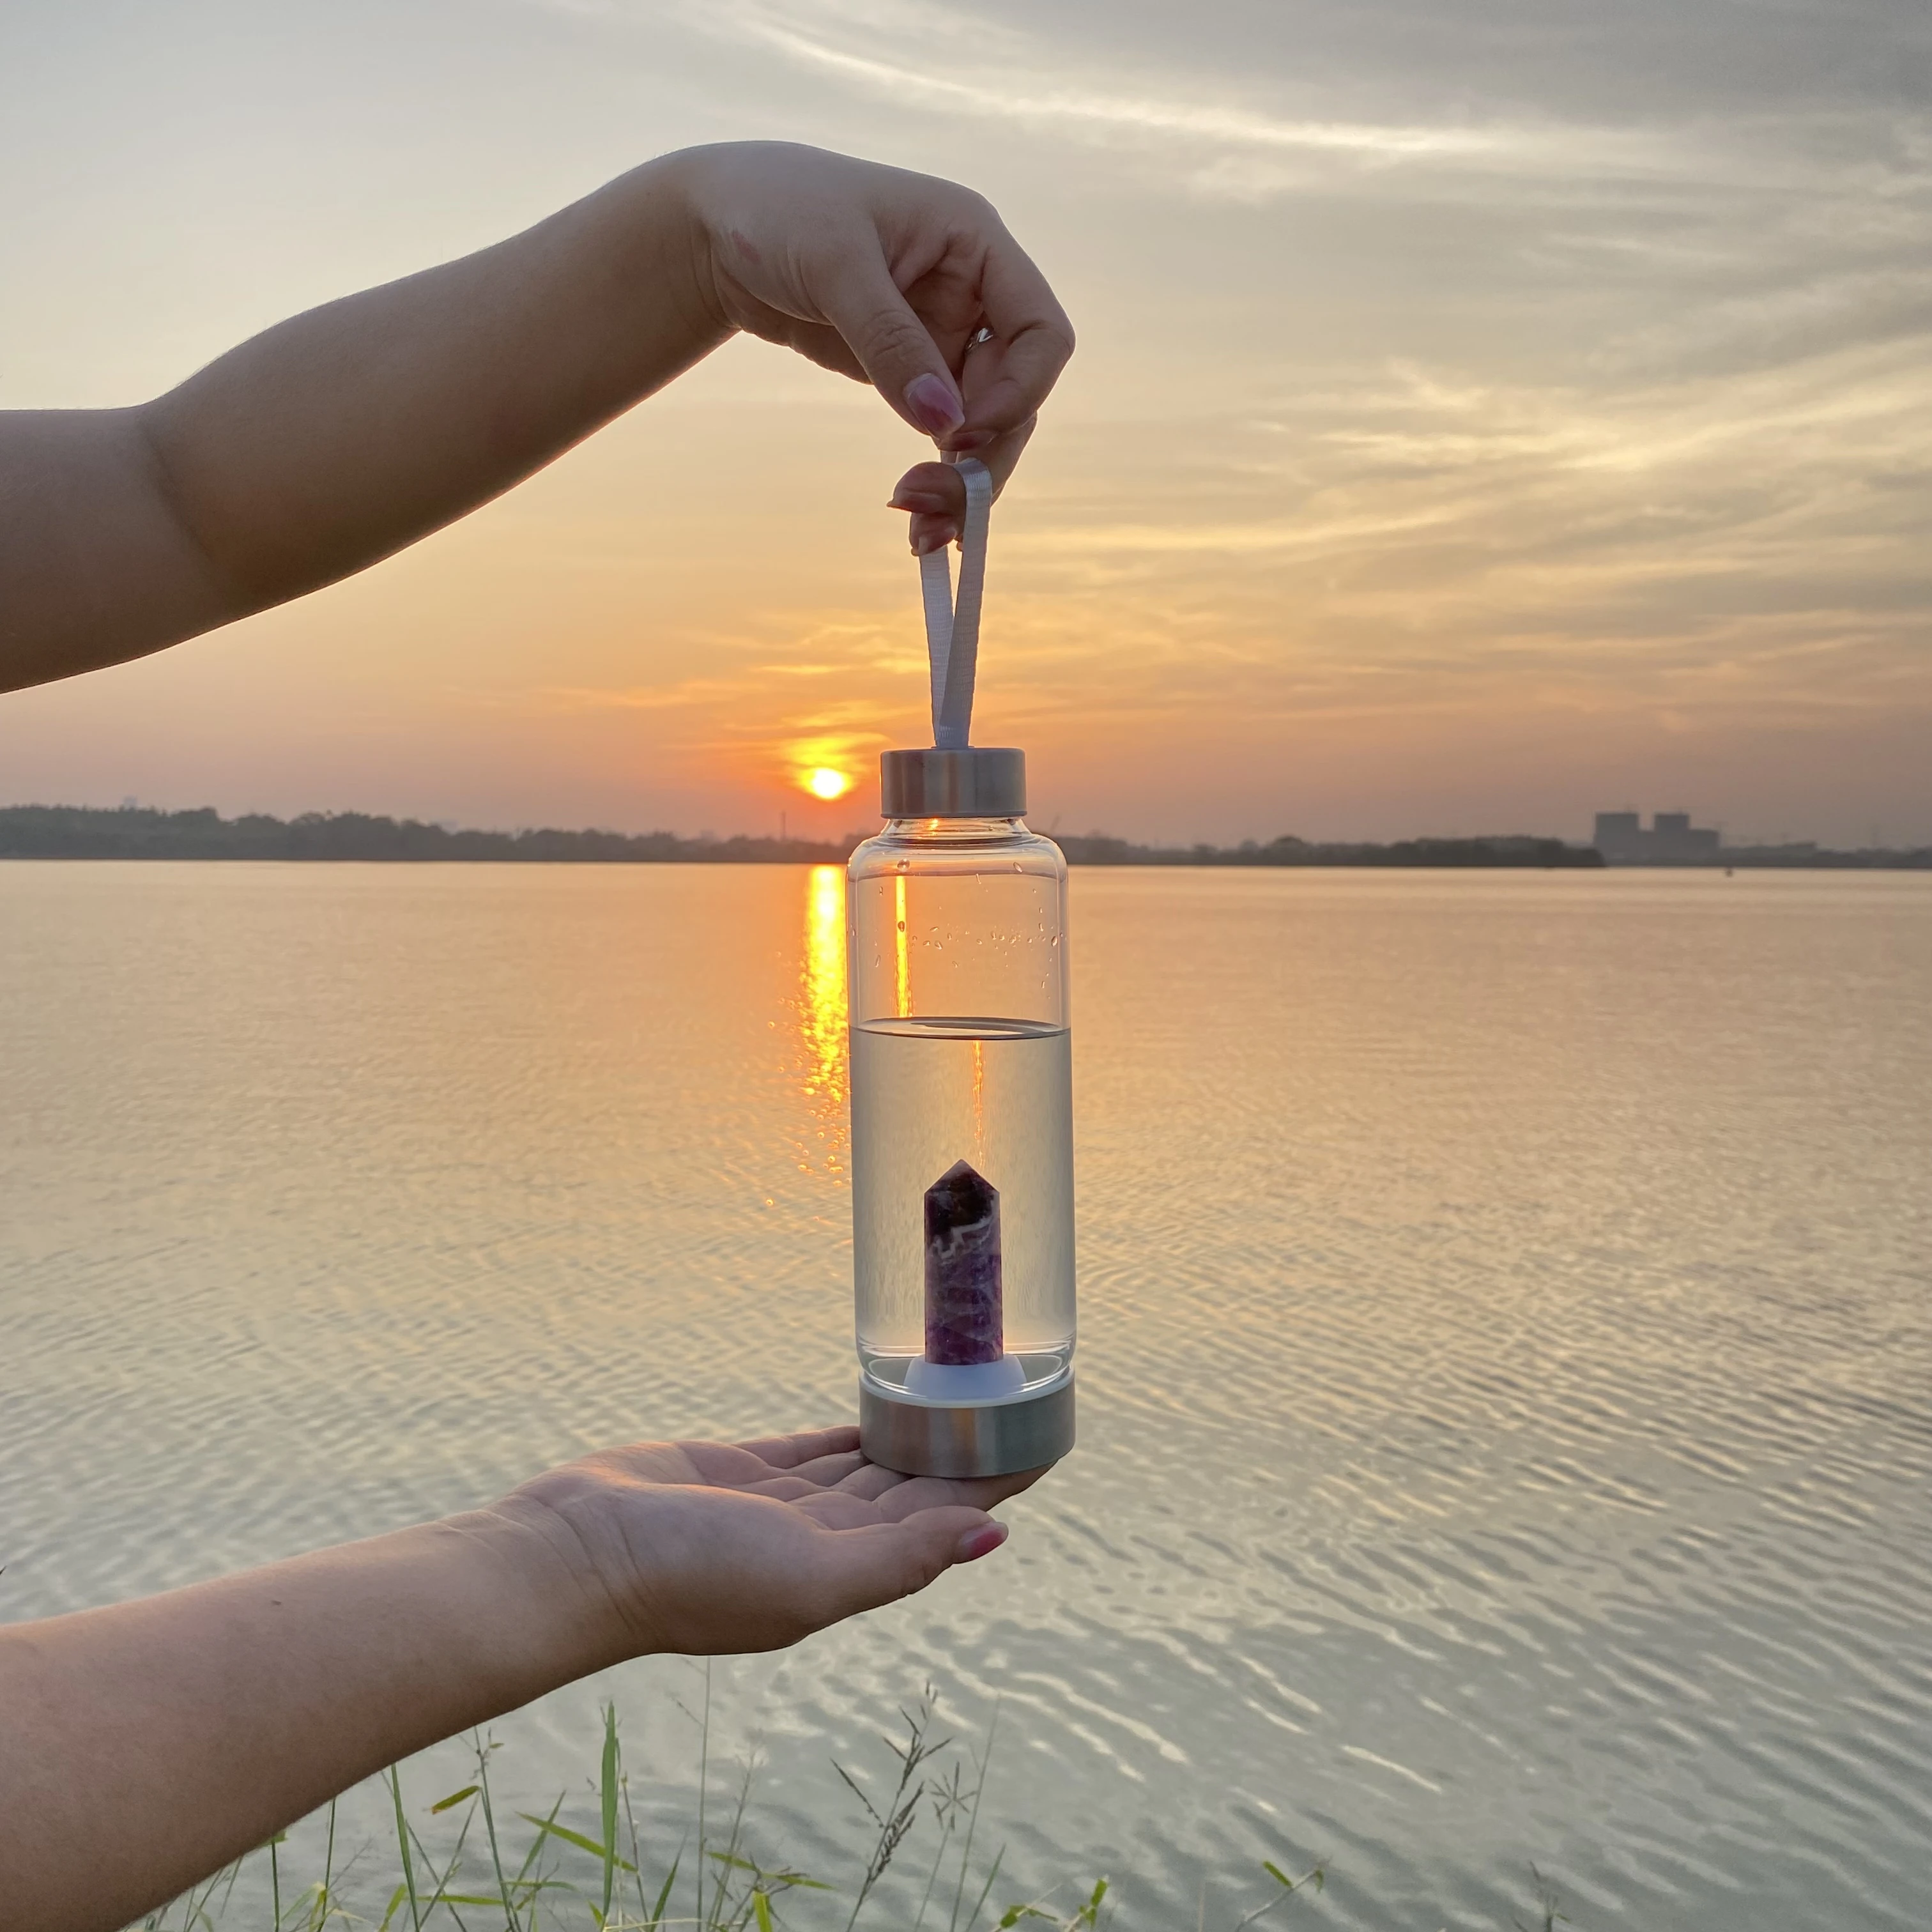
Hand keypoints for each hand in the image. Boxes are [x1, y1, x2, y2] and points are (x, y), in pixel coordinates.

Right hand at [500, 1425, 1044, 1656]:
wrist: (576, 1558)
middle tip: (1012, 1394)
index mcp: (848, 1575)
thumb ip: (899, 1559)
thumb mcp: (805, 1577)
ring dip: (914, 1435)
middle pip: (915, 1492)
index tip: (1043, 1437)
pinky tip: (884, 1408)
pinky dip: (854, 1429)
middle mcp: (823, 1545)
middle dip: (964, 1451)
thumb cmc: (688, 1577)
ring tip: (962, 1394)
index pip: (943, 1522)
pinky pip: (817, 1447)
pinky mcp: (743, 1473)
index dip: (994, 1482)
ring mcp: (782, 1509)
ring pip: (869, 1466)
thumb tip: (991, 1538)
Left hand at [672, 142, 1073, 553]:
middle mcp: (972, 294)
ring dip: (962, 482)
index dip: (1019, 391)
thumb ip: (889, 341)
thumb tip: (942, 425)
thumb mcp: (832, 265)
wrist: (717, 226)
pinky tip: (914, 516)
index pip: (1040, 332)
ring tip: (920, 531)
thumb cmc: (776, 210)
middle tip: (933, 506)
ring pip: (984, 427)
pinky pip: (943, 434)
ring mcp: (944, 338)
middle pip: (1017, 395)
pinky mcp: (911, 373)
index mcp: (975, 244)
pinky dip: (936, 478)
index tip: (961, 434)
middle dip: (984, 455)